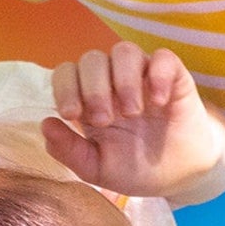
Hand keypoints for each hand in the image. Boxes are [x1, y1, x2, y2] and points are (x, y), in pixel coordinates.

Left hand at [44, 45, 224, 204]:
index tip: (73, 114)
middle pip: (92, 59)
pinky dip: (157, 74)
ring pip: (124, 50)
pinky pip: (163, 57)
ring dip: (123, 80)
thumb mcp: (98, 168)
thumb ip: (69, 151)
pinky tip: (160, 101)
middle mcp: (112, 81)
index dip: (65, 88)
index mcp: (88, 100)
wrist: (180, 174)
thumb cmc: (135, 167)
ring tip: (132, 112)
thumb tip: (45, 124)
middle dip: (93, 89)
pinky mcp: (173, 75)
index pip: (67, 74)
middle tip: (105, 120)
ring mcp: (143, 75)